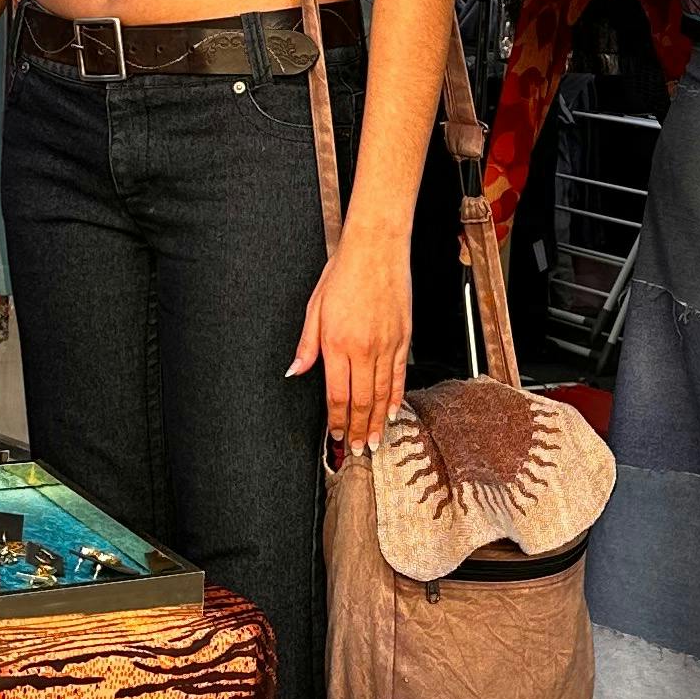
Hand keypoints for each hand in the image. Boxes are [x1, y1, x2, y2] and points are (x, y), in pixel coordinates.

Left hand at [290, 230, 410, 450]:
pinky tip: (393, 412)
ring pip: (383, 394)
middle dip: (358, 429)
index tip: (335, 436)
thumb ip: (307, 345)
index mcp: (337, 342)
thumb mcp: (314, 307)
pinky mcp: (404, 338)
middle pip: (362, 401)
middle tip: (357, 450)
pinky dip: (397, 398)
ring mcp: (387, 344)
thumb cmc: (344, 272)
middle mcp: (363, 348)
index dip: (337, 420)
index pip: (337, 394)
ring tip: (375, 441)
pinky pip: (400, 376)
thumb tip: (294, 371)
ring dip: (378, 421)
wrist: (376, 249)